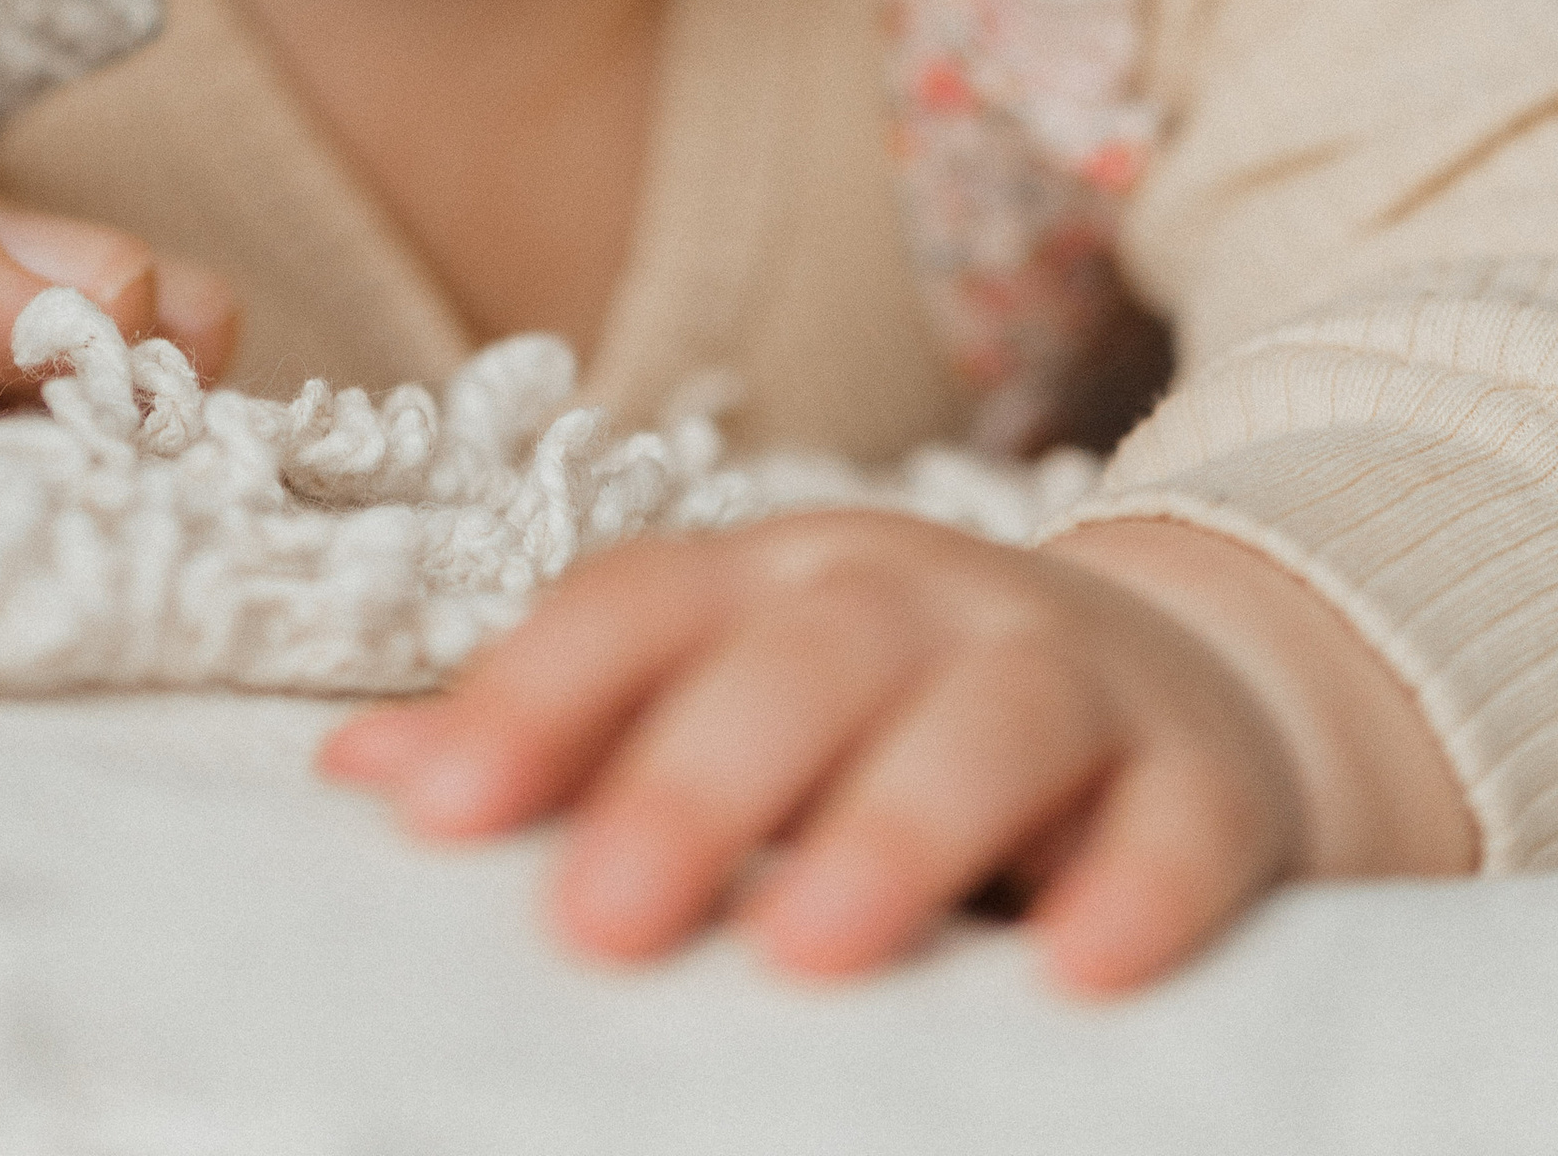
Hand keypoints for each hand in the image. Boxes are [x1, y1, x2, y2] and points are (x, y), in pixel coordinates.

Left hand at [323, 508, 1469, 991]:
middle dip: (695, 781)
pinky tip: (1081, 977)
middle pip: (801, 656)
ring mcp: (1068, 673)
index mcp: (775, 581)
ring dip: (895, 826)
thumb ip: (565, 744)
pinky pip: (1180, 822)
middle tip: (601, 921)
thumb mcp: (733, 700)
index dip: (531, 699)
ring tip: (809, 950)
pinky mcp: (1205, 775)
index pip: (636, 607)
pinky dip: (1136, 891)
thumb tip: (351, 784)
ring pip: (986, 719)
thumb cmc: (893, 718)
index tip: (432, 820)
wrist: (1185, 685)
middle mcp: (914, 601)